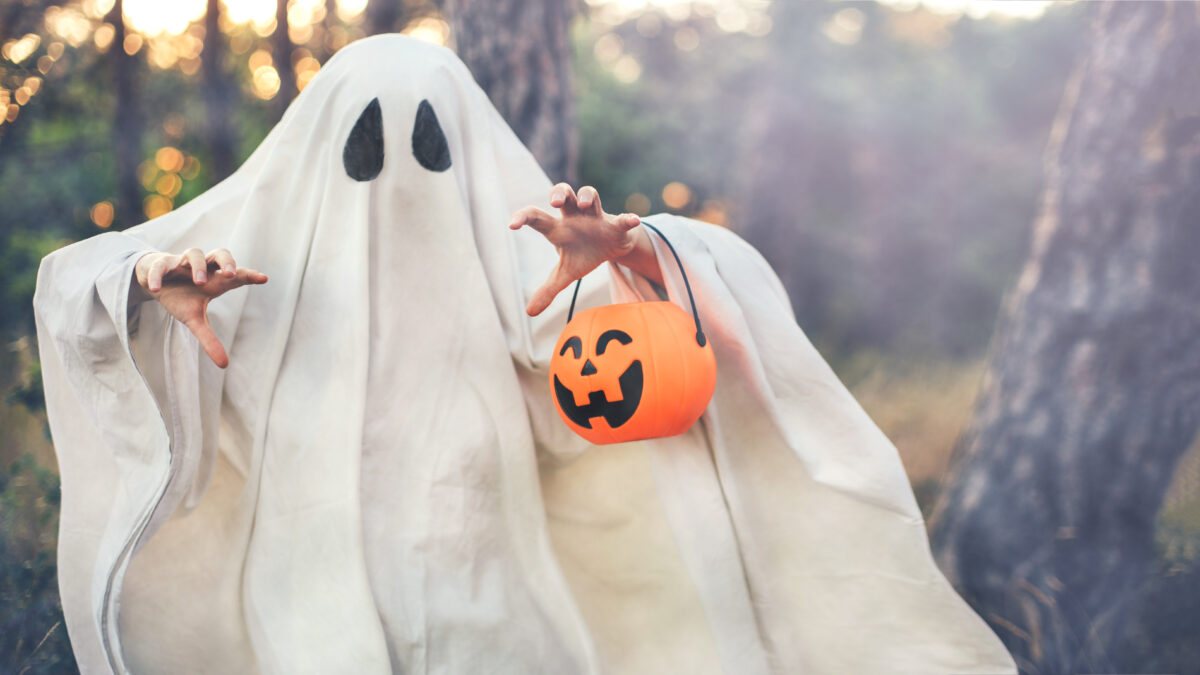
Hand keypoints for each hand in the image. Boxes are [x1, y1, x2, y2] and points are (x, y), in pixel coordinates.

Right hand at [133, 247, 267, 367]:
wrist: (156, 282)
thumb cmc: (183, 297)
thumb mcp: (195, 320)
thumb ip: (209, 339)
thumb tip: (224, 365)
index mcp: (215, 280)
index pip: (236, 275)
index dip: (249, 275)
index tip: (264, 279)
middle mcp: (202, 268)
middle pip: (220, 254)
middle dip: (227, 261)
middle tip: (230, 274)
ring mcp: (181, 263)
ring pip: (194, 254)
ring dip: (197, 266)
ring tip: (199, 282)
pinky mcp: (160, 265)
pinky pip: (160, 266)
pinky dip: (158, 276)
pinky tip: (156, 289)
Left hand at [509, 183, 659, 315]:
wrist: (610, 246)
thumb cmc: (583, 254)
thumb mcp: (565, 273)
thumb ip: (548, 290)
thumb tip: (529, 312)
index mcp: (559, 228)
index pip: (537, 217)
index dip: (524, 217)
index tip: (512, 225)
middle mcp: (574, 216)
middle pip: (564, 194)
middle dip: (559, 193)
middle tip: (555, 202)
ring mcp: (595, 217)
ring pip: (589, 194)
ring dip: (587, 196)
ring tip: (585, 204)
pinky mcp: (616, 224)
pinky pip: (622, 219)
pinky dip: (627, 219)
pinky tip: (632, 221)